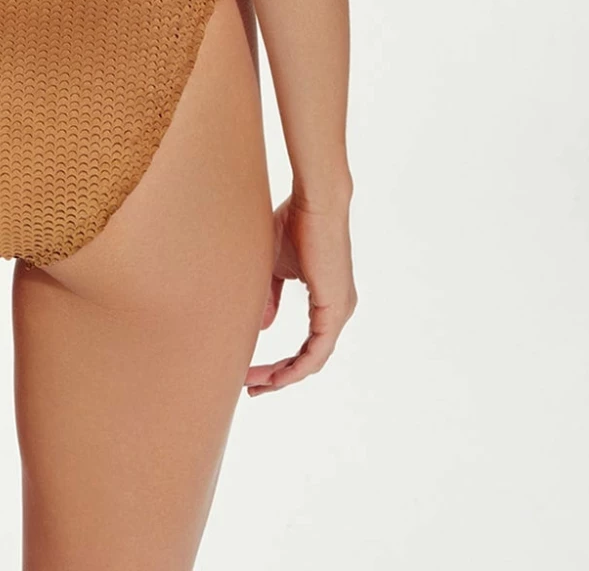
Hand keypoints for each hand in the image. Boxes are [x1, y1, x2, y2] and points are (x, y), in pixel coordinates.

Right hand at [245, 192, 355, 394]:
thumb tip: (266, 327)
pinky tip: (275, 377)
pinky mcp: (335, 309)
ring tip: (254, 383)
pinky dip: (295, 368)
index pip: (307, 346)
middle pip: (309, 360)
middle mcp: (338, 311)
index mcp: (328, 301)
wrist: (314, 201)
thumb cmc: (295, 222)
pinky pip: (317, 352)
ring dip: (282, 376)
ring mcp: (339, 312)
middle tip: (249, 386)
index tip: (252, 373)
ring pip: (312, 361)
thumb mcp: (275, 265)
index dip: (281, 364)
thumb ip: (271, 295)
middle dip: (277, 377)